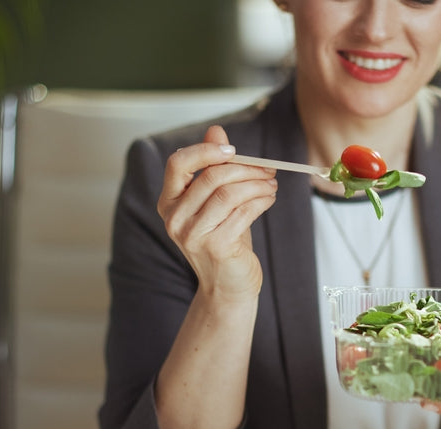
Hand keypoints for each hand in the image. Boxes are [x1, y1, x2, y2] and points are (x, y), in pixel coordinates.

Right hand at [157, 125, 278, 301]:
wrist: (229, 286)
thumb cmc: (224, 240)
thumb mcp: (216, 202)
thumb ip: (212, 167)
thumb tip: (216, 130)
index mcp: (169, 202)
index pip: (177, 164)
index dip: (205, 150)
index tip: (233, 149)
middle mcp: (174, 218)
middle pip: (210, 177)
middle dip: (245, 168)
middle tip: (268, 168)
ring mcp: (192, 235)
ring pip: (229, 194)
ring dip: (257, 184)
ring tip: (271, 184)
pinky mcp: (215, 247)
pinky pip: (243, 212)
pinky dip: (261, 200)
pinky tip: (269, 199)